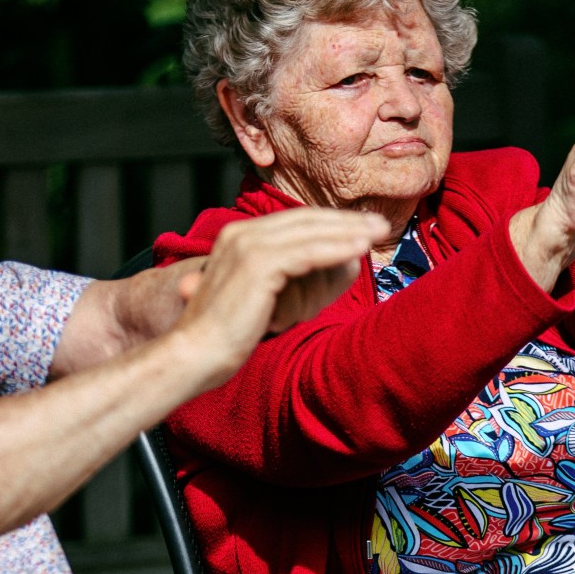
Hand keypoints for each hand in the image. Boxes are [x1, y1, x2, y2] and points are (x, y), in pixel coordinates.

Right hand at [175, 207, 388, 378]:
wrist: (195, 353)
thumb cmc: (226, 334)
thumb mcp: (258, 295)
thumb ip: (284, 277)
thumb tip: (322, 268)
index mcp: (237, 237)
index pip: (293, 221)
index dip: (330, 222)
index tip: (359, 226)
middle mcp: (240, 234)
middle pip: (305, 220)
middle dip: (345, 221)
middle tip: (378, 223)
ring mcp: (247, 246)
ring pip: (309, 233)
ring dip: (347, 231)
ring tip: (377, 232)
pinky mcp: (258, 265)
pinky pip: (307, 253)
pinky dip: (335, 249)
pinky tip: (359, 249)